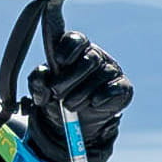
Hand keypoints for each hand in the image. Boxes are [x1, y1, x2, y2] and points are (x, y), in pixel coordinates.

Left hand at [22, 7, 133, 161]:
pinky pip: (117, 88)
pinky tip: (94, 103)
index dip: (68, 47)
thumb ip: (38, 81)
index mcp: (74, 50)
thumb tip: (44, 77)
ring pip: (101, 76)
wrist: (74, 122)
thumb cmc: (58, 96)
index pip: (76, 39)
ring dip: (82, 94)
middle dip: (71, 79)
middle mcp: (95, 56)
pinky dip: (103, 97)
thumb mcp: (42, 90)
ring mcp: (111, 70)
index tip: (59, 61)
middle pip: (89, 59)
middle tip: (57, 94)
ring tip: (70, 106)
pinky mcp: (123, 87)